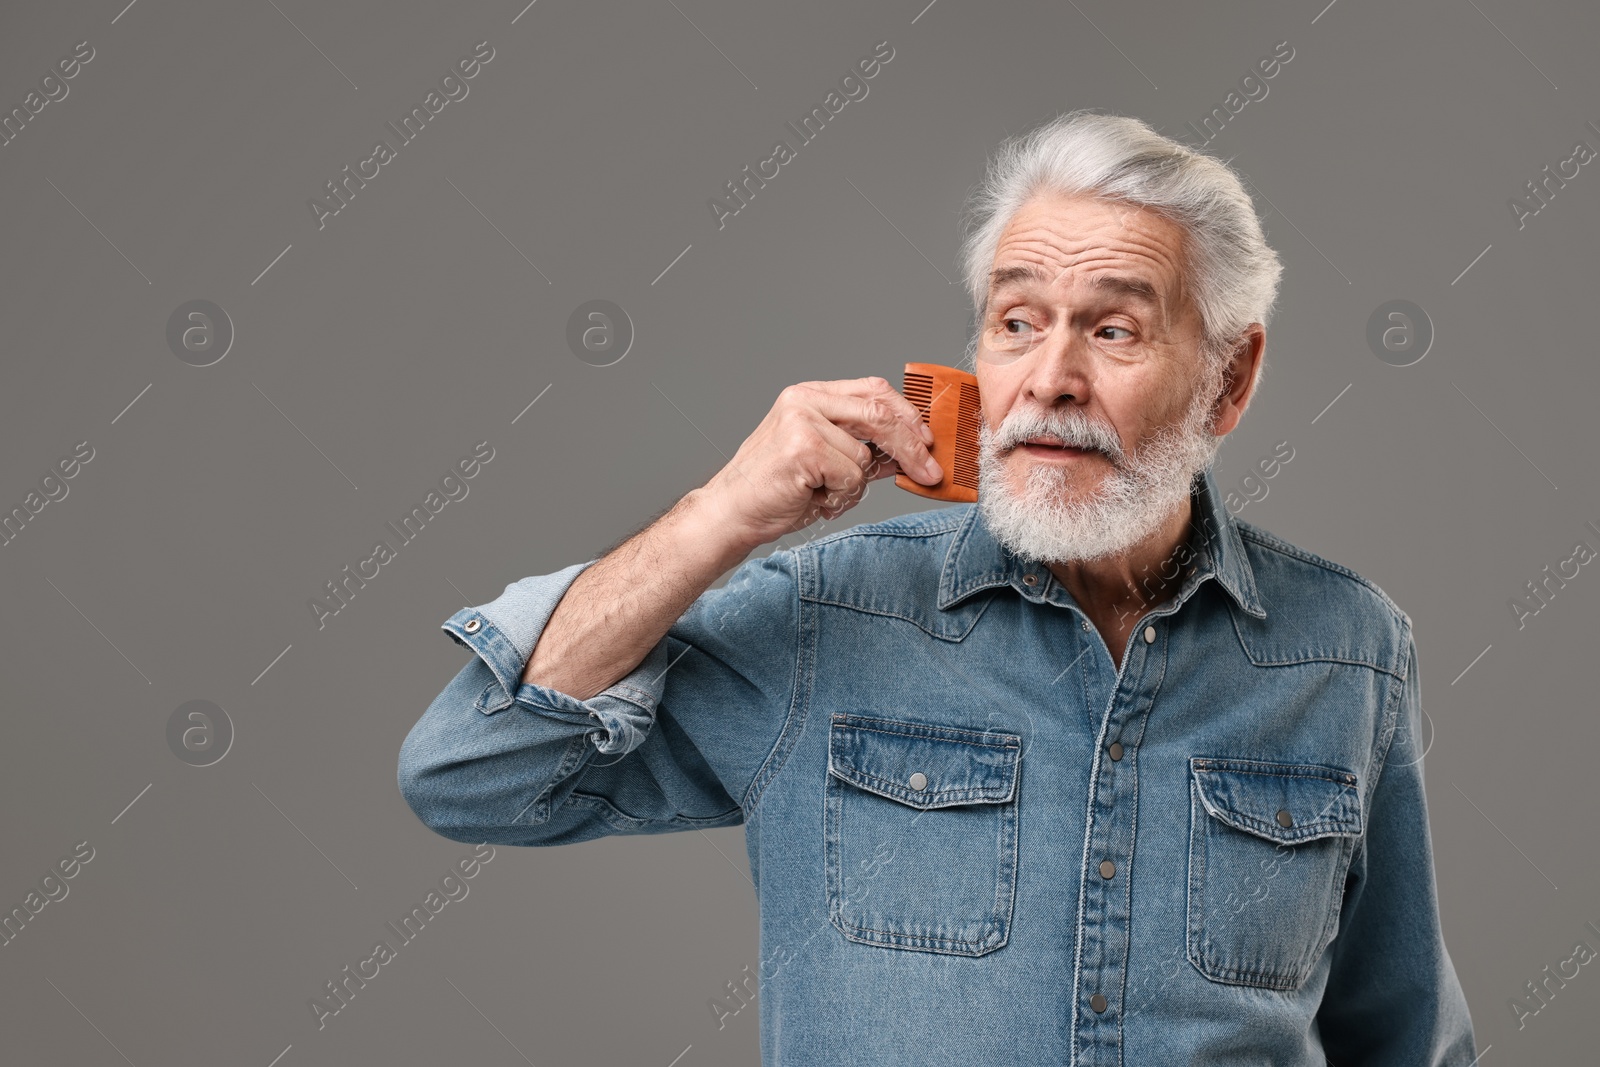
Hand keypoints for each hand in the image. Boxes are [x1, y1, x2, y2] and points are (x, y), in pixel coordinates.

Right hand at [696, 376, 942, 547]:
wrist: (731, 513)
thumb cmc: (775, 490)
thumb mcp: (824, 461)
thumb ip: (862, 449)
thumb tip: (909, 453)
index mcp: (810, 395)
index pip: (874, 390)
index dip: (907, 414)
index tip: (927, 440)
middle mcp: (805, 400)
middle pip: (879, 413)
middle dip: (912, 446)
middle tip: (929, 472)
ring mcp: (802, 421)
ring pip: (864, 456)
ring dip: (852, 486)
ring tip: (820, 492)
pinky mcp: (803, 448)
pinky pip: (851, 477)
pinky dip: (839, 497)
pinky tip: (812, 497)